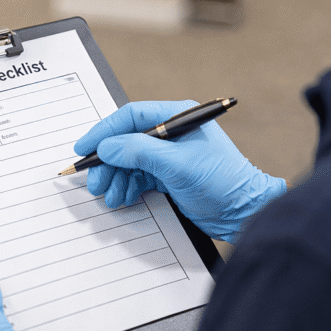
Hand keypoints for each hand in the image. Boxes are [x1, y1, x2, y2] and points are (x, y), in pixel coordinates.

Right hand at [73, 100, 286, 243]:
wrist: (245, 213)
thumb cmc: (223, 183)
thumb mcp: (178, 165)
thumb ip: (140, 152)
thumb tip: (108, 146)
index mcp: (177, 117)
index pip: (130, 117)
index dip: (104, 131)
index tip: (84, 147)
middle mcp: (171, 132)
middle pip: (126, 141)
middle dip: (108, 162)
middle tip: (95, 182)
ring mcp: (169, 154)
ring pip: (129, 161)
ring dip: (116, 178)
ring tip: (109, 196)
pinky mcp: (169, 175)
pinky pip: (138, 176)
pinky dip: (127, 187)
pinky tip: (122, 198)